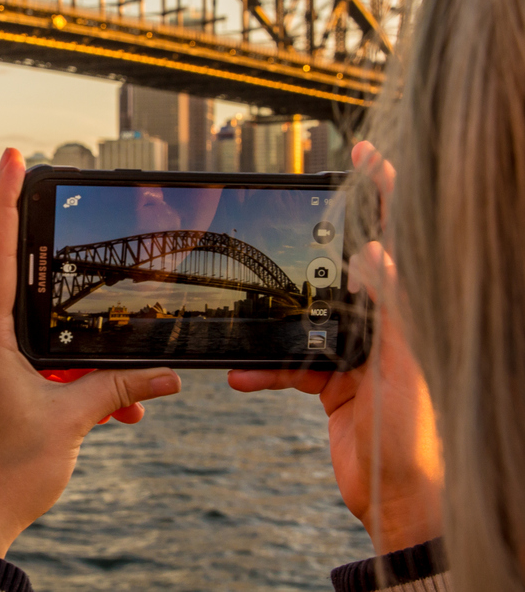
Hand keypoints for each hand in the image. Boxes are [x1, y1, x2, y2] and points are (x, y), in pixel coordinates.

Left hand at [0, 148, 181, 557]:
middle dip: (71, 289)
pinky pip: (32, 363)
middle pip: (24, 289)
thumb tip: (166, 377)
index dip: (6, 201)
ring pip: (37, 335)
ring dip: (79, 358)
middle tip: (98, 255)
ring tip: (122, 405)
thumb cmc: (6, 473)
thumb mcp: (71, 423)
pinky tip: (108, 413)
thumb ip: (117, 392)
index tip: (13, 156)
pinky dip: (67, 379)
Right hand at [228, 142, 442, 554]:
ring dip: (271, 323)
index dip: (387, 195)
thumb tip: (375, 255)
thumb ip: (393, 313)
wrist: (398, 502)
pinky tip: (242, 377)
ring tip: (242, 328)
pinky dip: (263, 367)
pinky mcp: (332, 380)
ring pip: (305, 315)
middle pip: (345, 266)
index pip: (400, 241)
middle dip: (314, 242)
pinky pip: (288, 360)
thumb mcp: (404, 372)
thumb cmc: (416, 442)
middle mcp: (384, 326)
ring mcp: (356, 351)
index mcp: (409, 316)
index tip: (364, 157)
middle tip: (288, 212)